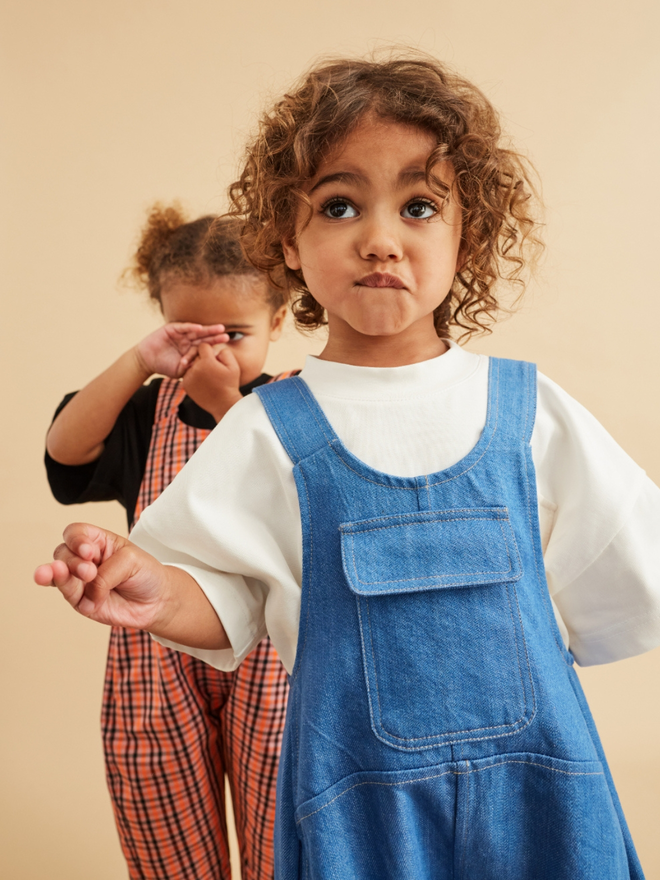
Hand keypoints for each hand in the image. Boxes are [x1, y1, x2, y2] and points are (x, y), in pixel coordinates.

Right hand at [34, 524, 172, 630]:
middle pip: (63, 553)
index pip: (75, 533)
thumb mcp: (131, 561)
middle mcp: (85, 559)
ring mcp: (81, 580)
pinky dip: (65, 591)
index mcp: (98, 542)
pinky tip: (63, 589)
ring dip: (58, 574)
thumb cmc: (145, 573)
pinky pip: (66, 594)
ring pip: (58, 574)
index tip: (88, 551)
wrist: (157, 600)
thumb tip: (87, 593)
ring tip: (55, 572)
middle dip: (72, 561)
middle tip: (89, 572)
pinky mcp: (81, 600)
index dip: (76, 540)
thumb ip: (106, 573)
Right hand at [135, 323, 228, 378]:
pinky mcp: (172, 329)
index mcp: (192, 350)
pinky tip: (199, 328)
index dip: (215, 348)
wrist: (146, 361)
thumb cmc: (164, 366)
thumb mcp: (180, 371)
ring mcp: (181, 334)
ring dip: (207, 330)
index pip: (206, 348)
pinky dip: (190, 327)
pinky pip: (183, 327)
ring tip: (219, 329)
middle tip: (227, 336)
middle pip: (204, 338)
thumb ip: (191, 369)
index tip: (226, 350)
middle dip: (215, 337)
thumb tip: (207, 373)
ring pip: (196, 331)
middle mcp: (188, 341)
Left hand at [181, 343, 243, 421]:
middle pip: (197, 355)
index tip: (215, 359)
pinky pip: (188, 374)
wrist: (223, 404)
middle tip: (213, 370)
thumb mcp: (233, 365)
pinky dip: (194, 376)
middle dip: (204, 360)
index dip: (210, 351)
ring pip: (192, 365)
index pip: (203, 346)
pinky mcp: (185, 385)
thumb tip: (214, 348)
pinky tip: (203, 382)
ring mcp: (189, 377)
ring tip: (208, 377)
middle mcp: (195, 368)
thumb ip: (224, 352)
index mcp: (207, 361)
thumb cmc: (230, 384)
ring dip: (198, 368)